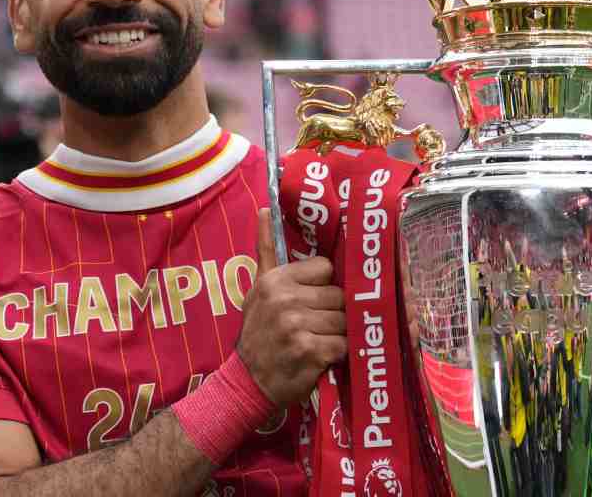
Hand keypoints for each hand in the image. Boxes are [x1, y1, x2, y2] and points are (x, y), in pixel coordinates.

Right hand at [236, 208, 346, 407]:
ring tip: (319, 342)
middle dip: (334, 313)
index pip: (325, 268)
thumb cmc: (258, 334)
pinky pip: (344, 345)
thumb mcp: (258, 289)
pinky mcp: (310, 351)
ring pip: (345, 320)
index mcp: (275, 280)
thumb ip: (267, 251)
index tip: (313, 302)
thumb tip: (265, 209)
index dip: (324, 287)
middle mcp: (285, 299)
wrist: (247, 382)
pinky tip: (321, 358)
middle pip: (339, 296)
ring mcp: (297, 325)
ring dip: (338, 335)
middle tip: (317, 328)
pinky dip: (338, 355)